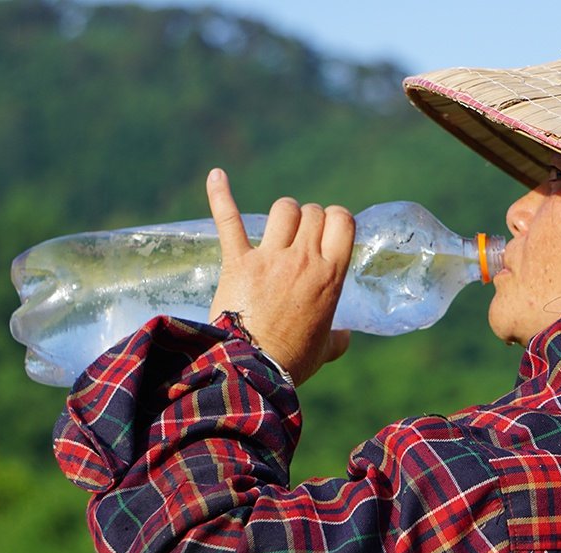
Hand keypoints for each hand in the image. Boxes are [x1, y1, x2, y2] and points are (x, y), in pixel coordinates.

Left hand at [206, 168, 354, 385]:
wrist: (252, 368)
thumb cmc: (291, 361)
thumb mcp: (324, 350)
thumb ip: (337, 338)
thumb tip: (344, 336)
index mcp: (330, 276)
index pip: (343, 221)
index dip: (336, 221)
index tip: (329, 233)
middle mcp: (303, 259)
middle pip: (313, 212)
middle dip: (309, 220)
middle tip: (300, 240)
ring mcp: (270, 258)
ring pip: (282, 210)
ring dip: (282, 216)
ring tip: (277, 230)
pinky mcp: (237, 262)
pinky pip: (229, 220)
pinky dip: (220, 195)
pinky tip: (216, 176)